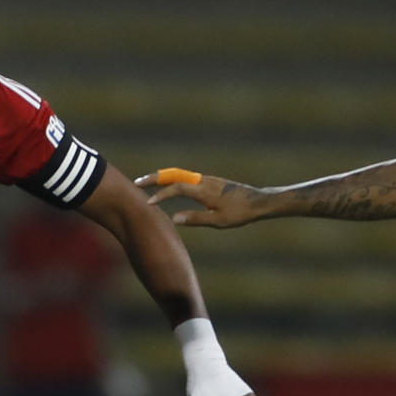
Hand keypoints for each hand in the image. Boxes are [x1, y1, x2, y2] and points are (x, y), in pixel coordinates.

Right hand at [134, 168, 265, 228]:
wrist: (258, 202)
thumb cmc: (240, 213)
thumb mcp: (218, 221)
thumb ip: (195, 218)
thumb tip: (174, 218)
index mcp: (203, 190)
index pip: (176, 188)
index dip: (160, 194)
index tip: (148, 203)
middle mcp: (203, 181)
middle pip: (173, 175)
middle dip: (154, 178)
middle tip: (136, 183)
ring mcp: (206, 179)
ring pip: (179, 174)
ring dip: (162, 177)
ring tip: (146, 183)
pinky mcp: (210, 181)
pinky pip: (186, 177)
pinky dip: (172, 179)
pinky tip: (168, 185)